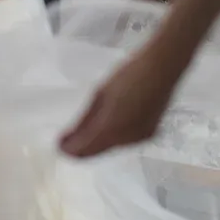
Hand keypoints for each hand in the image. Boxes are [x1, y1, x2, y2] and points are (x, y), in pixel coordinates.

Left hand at [59, 51, 180, 157]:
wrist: (162, 68)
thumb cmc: (128, 74)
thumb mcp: (100, 95)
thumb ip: (84, 120)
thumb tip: (67, 138)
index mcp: (111, 127)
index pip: (85, 149)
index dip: (69, 150)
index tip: (58, 145)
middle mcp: (125, 139)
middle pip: (97, 151)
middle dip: (81, 148)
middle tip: (66, 140)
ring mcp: (139, 138)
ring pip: (110, 147)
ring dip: (96, 143)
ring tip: (83, 132)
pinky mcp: (149, 134)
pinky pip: (124, 142)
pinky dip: (111, 138)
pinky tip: (106, 128)